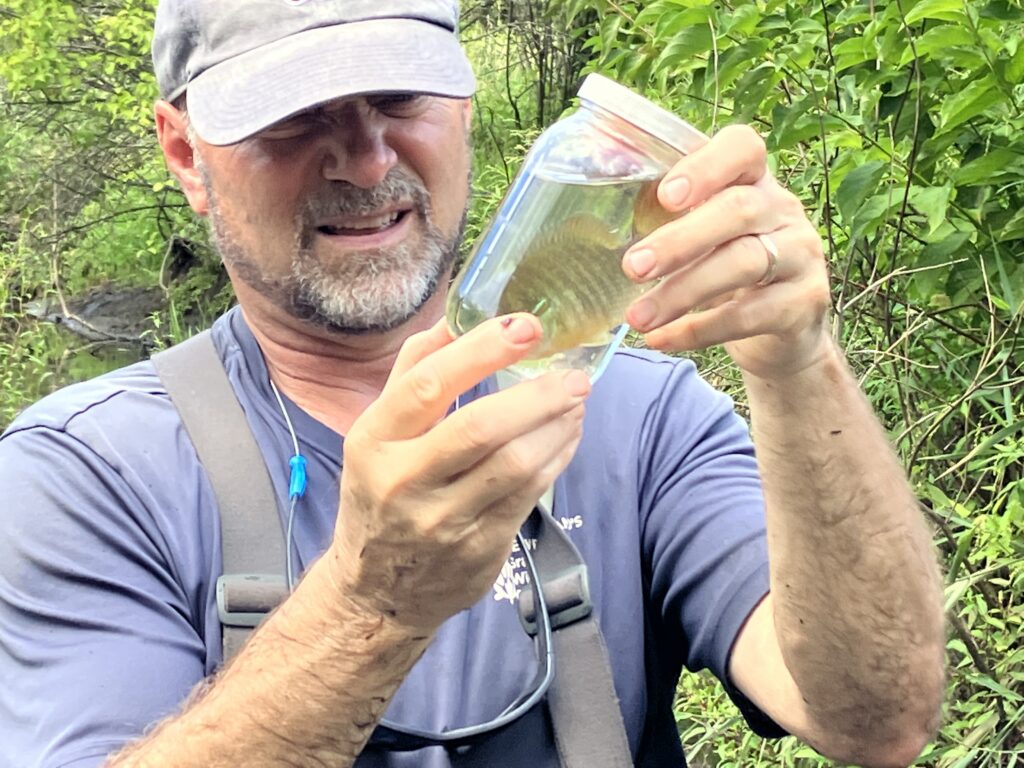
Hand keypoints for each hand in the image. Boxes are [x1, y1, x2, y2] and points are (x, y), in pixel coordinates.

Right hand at [328, 315, 589, 632]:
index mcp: (374, 439)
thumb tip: (457, 313)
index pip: (428, 385)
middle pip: (481, 428)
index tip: (525, 326)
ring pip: (515, 464)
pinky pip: (530, 494)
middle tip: (575, 375)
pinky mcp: (479, 549)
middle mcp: (403, 480)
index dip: (481, 351)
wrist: (377, 591)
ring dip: (557, 425)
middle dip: (538, 396)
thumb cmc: (381, 491)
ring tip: (576, 400)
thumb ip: (414, 371)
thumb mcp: (378, 430)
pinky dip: (556, 457)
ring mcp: (443, 520)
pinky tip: (567, 435)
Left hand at [621, 125, 831, 379]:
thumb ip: (663, 209)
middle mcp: (783, 210)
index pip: (744, 148)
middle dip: (680, 240)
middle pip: (737, 211)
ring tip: (636, 318)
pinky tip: (661, 339)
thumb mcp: (702, 230)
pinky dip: (699, 329)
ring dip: (683, 292)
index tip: (666, 196)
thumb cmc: (725, 264)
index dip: (706, 166)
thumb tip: (595, 167)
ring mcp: (800, 255)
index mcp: (753, 179)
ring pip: (744, 264)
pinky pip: (749, 315)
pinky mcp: (803, 303)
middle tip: (633, 267)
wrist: (784, 328)